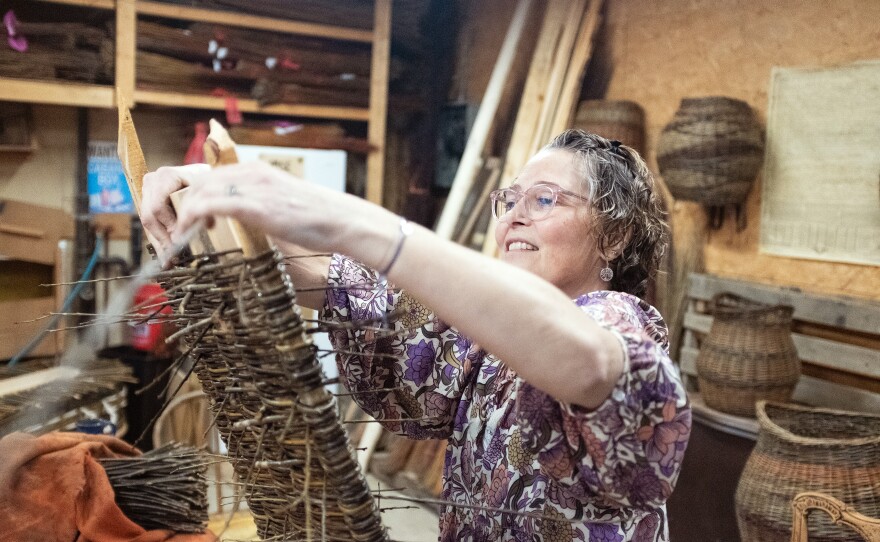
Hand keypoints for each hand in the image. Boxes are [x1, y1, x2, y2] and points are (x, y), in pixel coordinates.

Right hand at [141, 163, 209, 260]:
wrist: (198, 173)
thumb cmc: (204, 180)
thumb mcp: (206, 191)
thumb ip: (205, 206)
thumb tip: (208, 225)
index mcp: (165, 177)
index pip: (158, 207)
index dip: (168, 225)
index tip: (178, 240)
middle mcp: (152, 182)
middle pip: (150, 217)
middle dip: (162, 238)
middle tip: (173, 254)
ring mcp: (147, 191)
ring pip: (148, 223)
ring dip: (159, 243)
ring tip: (167, 260)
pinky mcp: (147, 201)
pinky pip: (150, 224)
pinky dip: (158, 239)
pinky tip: (164, 254)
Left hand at [172, 160, 376, 253]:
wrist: (343, 221)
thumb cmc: (318, 218)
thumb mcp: (283, 204)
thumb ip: (261, 204)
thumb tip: (246, 219)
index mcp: (257, 171)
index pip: (211, 176)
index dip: (194, 198)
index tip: (190, 221)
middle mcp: (252, 173)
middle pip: (199, 182)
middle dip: (182, 206)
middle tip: (178, 232)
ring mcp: (254, 187)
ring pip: (199, 192)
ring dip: (182, 215)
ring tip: (179, 238)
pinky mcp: (256, 206)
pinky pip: (210, 206)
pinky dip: (192, 220)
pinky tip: (189, 236)